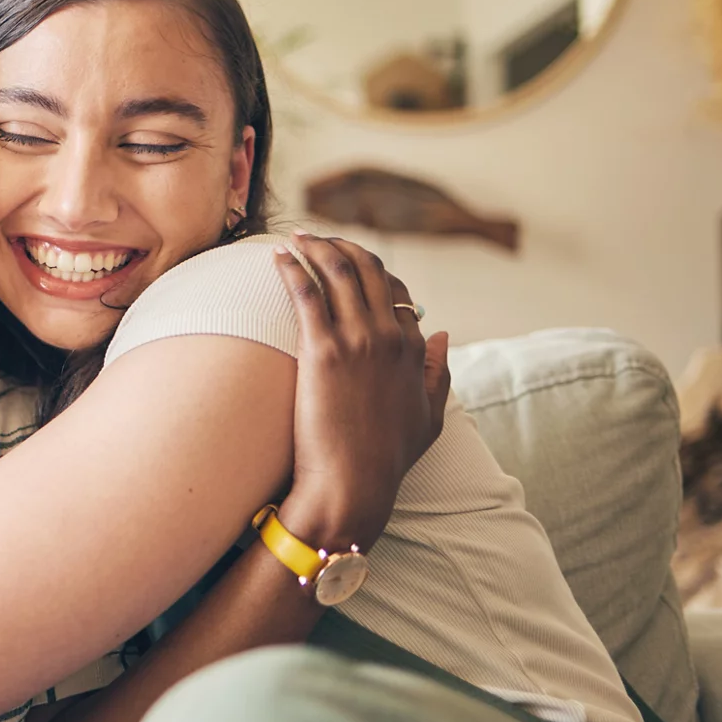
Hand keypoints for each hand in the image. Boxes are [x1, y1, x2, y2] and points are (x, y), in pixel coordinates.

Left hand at [272, 232, 450, 550]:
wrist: (353, 484)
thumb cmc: (387, 459)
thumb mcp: (431, 415)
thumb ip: (438, 371)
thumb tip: (443, 333)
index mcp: (413, 349)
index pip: (396, 292)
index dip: (373, 271)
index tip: (349, 262)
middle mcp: (389, 337)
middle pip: (369, 271)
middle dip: (343, 246)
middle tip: (317, 238)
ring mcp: (357, 341)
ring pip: (338, 273)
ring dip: (316, 247)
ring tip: (296, 237)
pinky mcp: (322, 351)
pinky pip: (307, 294)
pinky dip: (293, 268)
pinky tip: (277, 256)